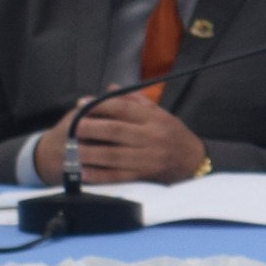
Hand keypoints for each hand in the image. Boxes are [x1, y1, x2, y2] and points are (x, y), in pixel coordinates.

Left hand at [54, 96, 207, 185]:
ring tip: (72, 149)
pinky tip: (84, 172)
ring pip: (114, 155)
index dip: (101, 106)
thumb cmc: (172, 134)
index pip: (124, 108)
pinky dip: (100, 175)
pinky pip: (119, 176)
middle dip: (91, 128)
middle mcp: (151, 137)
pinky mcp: (145, 175)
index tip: (82, 105)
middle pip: (116, 131)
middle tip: (72, 126)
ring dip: (90, 153)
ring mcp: (148, 158)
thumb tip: (108, 89)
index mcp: (154, 119)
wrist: (194, 161)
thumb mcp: (159, 113)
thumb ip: (134, 100)